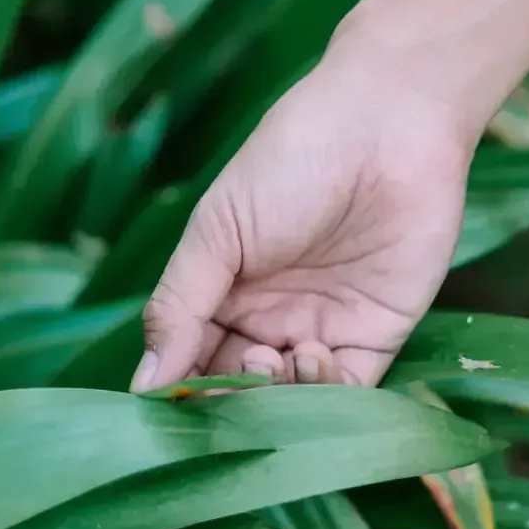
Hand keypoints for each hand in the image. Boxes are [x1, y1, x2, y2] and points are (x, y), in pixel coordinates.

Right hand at [131, 54, 473, 391]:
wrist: (385, 126)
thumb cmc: (290, 160)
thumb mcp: (217, 230)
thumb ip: (178, 307)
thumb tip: (142, 385)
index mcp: (223, 294)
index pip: (190, 363)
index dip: (178, 388)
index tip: (167, 400)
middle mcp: (270, 321)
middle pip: (239, 392)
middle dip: (230, 401)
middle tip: (232, 375)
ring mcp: (323, 331)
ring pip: (291, 402)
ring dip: (276, 398)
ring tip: (272, 357)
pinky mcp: (377, 337)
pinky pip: (349, 393)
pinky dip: (325, 396)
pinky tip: (311, 358)